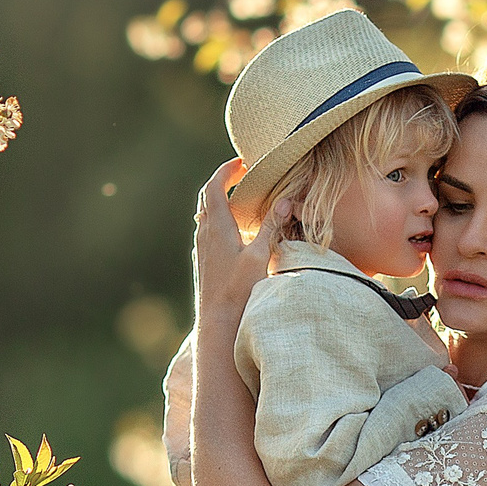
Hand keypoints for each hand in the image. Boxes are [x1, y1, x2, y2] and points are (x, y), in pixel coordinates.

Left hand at [193, 162, 296, 320]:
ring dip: (220, 202)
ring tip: (240, 201)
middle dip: (223, 182)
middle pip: (207, 198)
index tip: (241, 162)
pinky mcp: (204, 262)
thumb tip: (285, 201)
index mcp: (217, 227)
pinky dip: (219, 222)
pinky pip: (207, 232)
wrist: (216, 323)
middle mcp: (205, 234)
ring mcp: (201, 248)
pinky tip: (233, 233)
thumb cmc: (238, 290)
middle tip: (241, 176)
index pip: (214, 186)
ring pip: (206, 216)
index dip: (226, 170)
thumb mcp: (260, 256)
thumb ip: (272, 227)